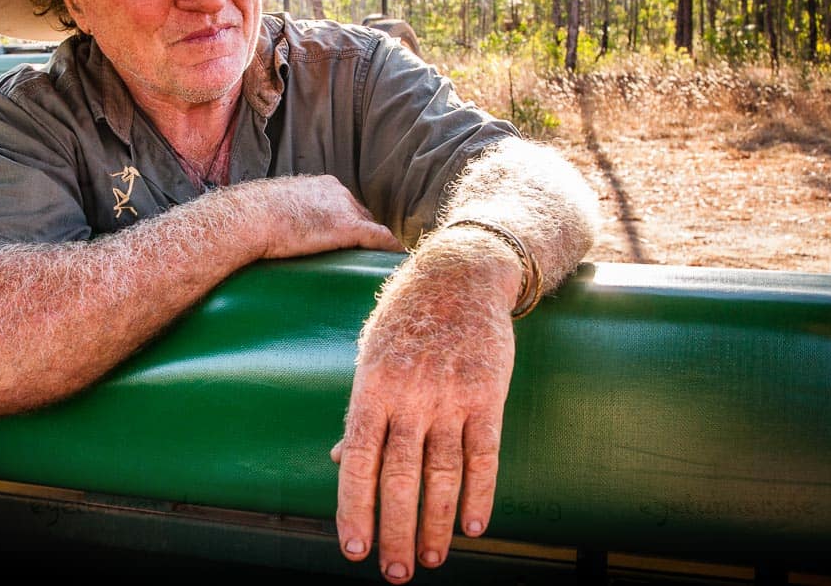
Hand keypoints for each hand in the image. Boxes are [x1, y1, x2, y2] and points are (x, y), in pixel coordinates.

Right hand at [251, 175, 403, 258]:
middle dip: (365, 233)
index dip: (350, 223)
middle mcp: (338, 192)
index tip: (348, 240)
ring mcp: (345, 209)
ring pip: (372, 228)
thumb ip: (285, 216)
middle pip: (362, 215)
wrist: (250, 218)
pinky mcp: (349, 228)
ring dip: (375, 244)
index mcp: (321, 186)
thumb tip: (274, 233)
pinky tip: (396, 259)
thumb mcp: (272, 209)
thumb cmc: (251, 216)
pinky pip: (379, 238)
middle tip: (364, 254)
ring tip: (378, 261)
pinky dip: (389, 248)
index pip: (345, 205)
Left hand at [330, 294, 514, 582]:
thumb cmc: (407, 318)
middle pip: (401, 476)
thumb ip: (361, 411)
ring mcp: (451, 395)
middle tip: (394, 572)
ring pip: (443, 473)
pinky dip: (480, 493)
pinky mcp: (489, 393)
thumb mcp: (370, 355)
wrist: (460, 275)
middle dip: (395, 530)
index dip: (355, 508)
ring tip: (430, 559)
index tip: (354, 549)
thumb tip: (342, 460)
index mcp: (372, 386)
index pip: (360, 460)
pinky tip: (473, 525)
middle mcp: (410, 394)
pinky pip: (485, 454)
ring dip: (436, 523)